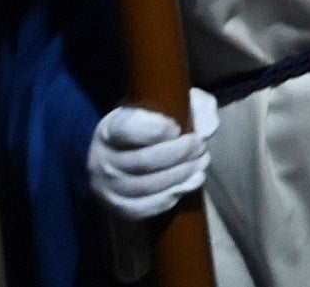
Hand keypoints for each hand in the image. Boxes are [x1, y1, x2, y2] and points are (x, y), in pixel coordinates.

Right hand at [87, 91, 218, 222]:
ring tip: (200, 162)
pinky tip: (190, 182)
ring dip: (181, 175)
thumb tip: (207, 132)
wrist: (133, 150)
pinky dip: (172, 196)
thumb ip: (198, 106)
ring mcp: (107, 186)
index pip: (129, 129)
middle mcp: (102, 158)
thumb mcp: (177, 102)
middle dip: (180, 153)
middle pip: (144, 161)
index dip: (159, 129)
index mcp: (112, 127)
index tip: (177, 127)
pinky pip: (145, 208)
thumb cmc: (157, 121)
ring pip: (147, 186)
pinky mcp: (118, 207)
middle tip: (200, 145)